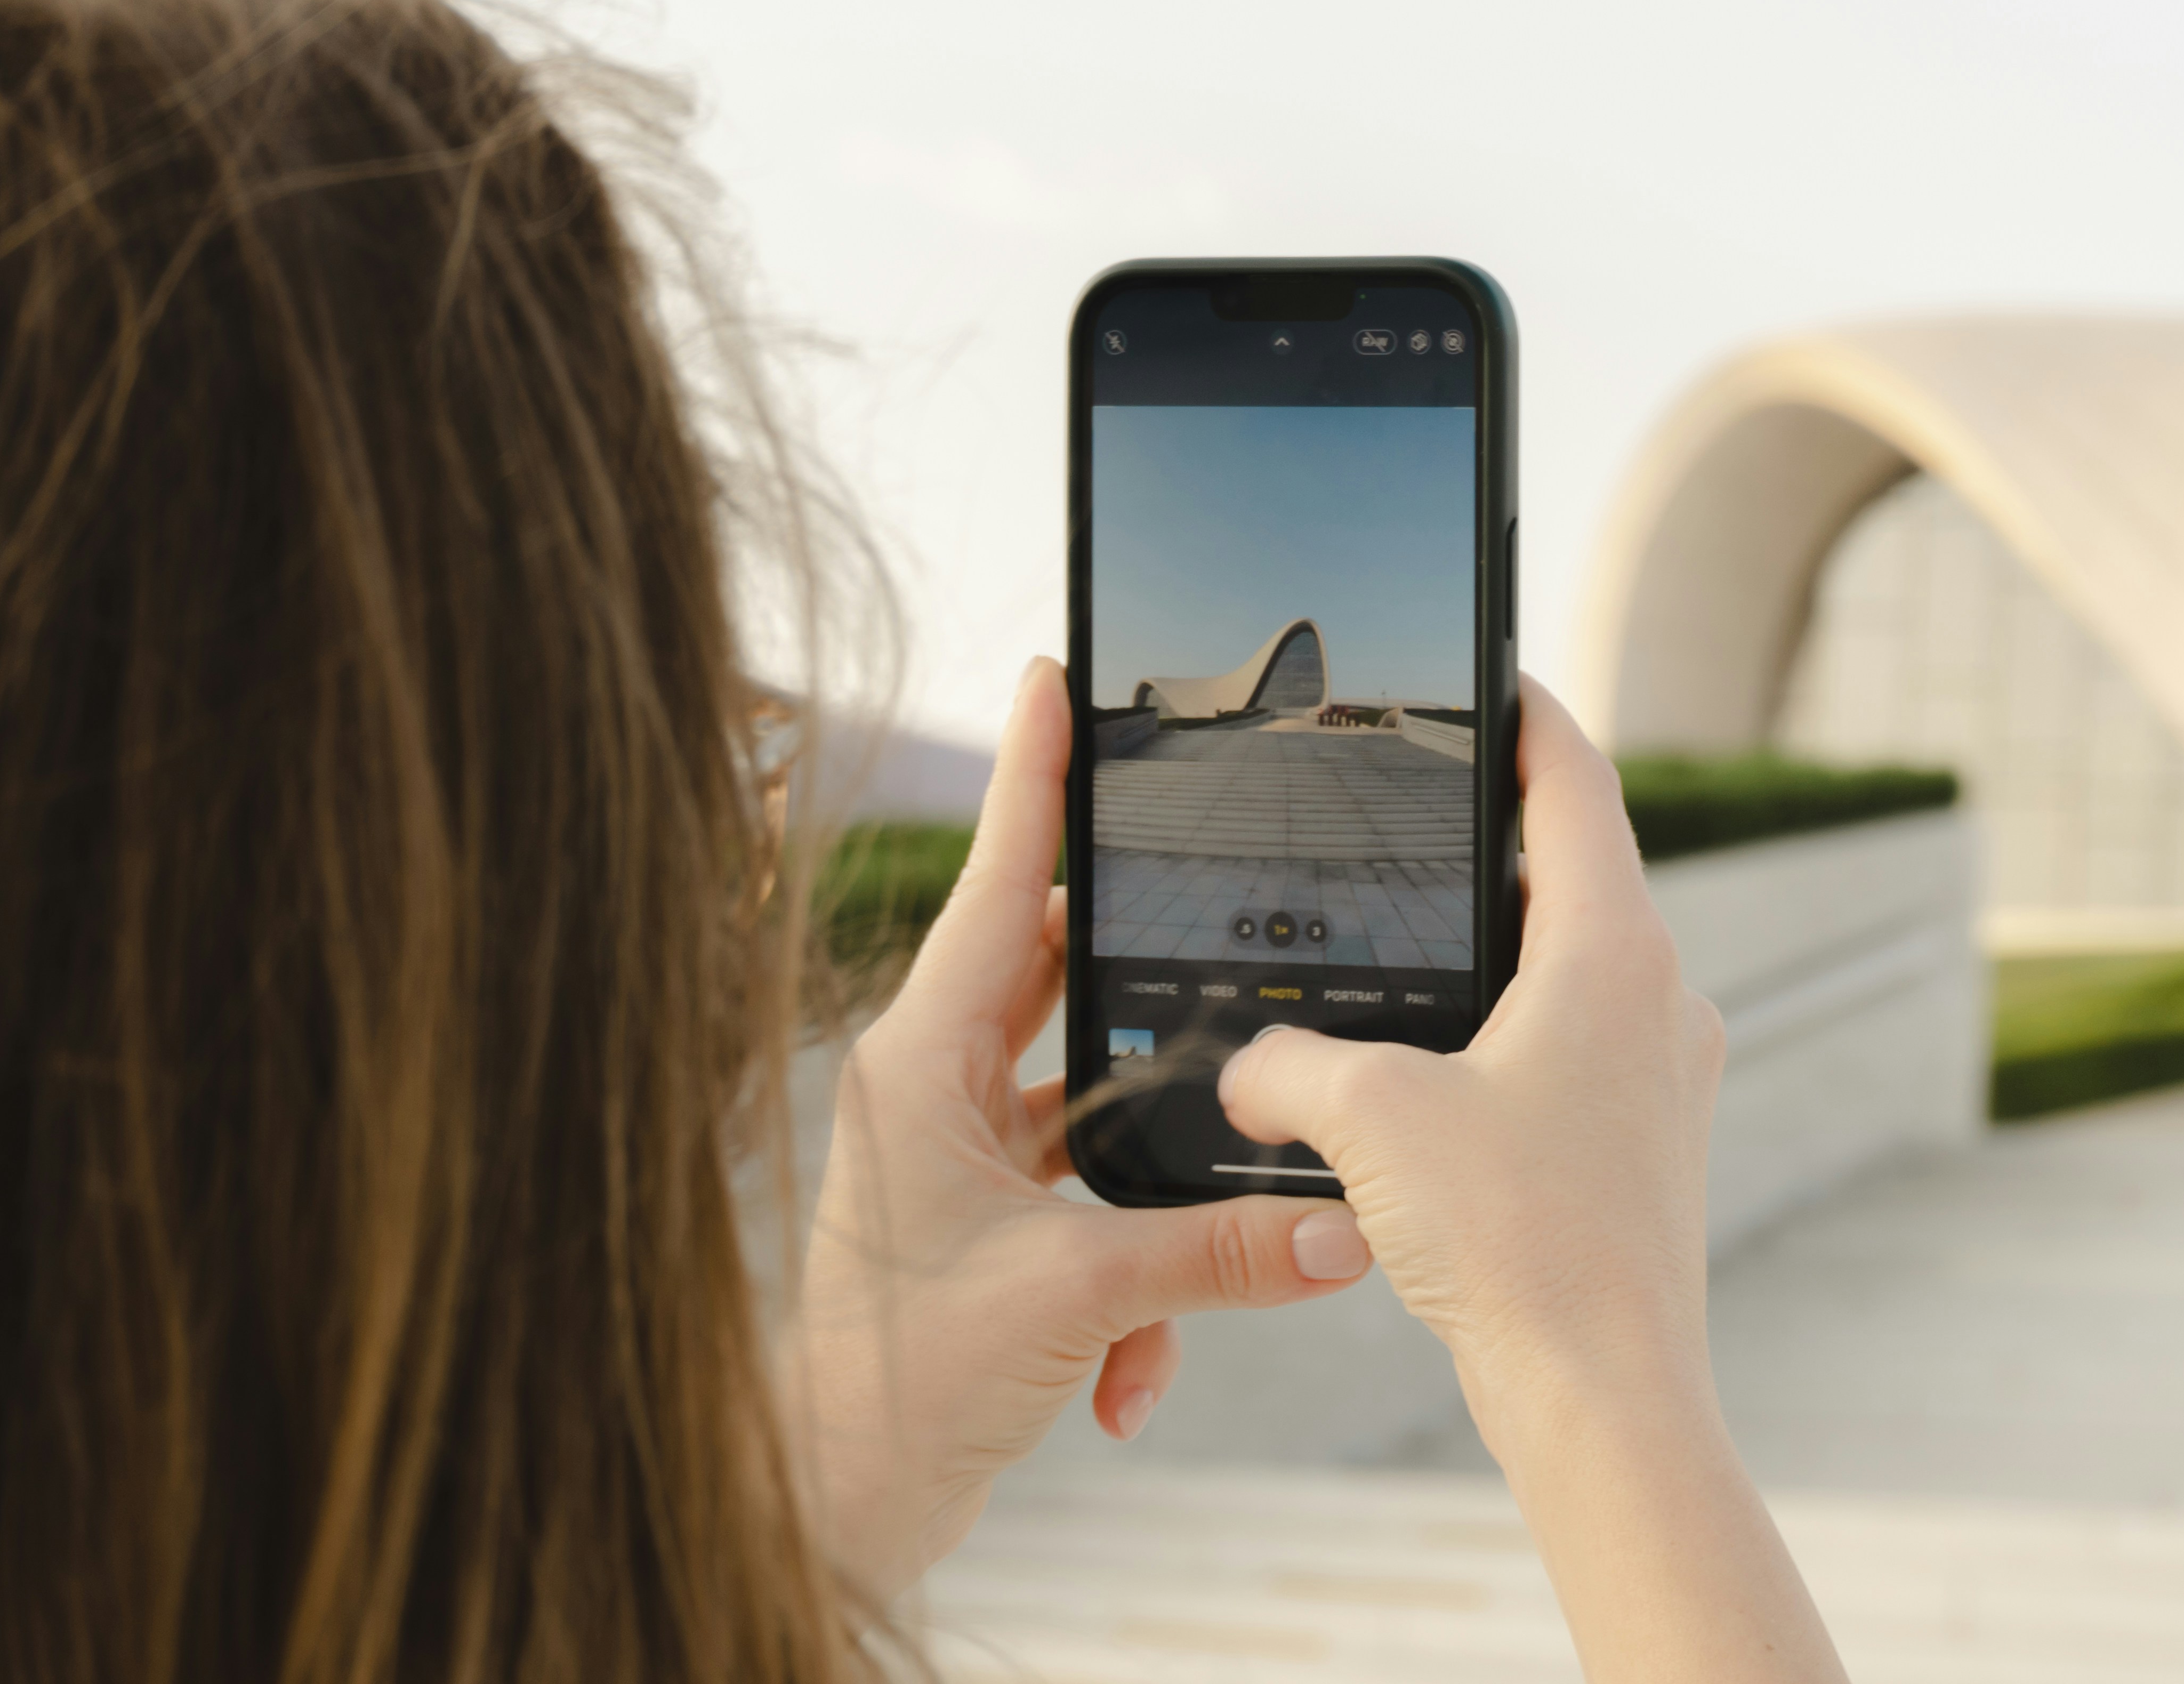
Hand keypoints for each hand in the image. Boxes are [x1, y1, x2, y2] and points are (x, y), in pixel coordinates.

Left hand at [789, 658, 1374, 1596]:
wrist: (844, 1505)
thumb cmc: (901, 1385)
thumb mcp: (1074, 1298)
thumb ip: (1215, 1255)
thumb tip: (1339, 1228)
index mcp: (922, 1061)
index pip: (993, 884)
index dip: (1033, 777)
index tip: (1058, 678)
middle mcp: (936, 1089)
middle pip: (1059, 976)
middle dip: (1143, 980)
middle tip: (1210, 911)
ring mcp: (962, 1155)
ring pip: (1092, 1108)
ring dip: (1151, 1186)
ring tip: (1167, 1276)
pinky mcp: (992, 1221)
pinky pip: (1090, 1203)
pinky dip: (1133, 1278)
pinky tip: (1132, 1369)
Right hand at [1215, 677, 1845, 1680]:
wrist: (1604, 1399)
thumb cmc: (1515, 1242)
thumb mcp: (1368, 1121)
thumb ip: (1287, 1067)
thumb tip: (1243, 1066)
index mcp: (1613, 949)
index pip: (1576, 780)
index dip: (1526, 713)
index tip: (1488, 674)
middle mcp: (1659, 998)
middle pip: (1579, 871)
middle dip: (1495, 841)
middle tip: (1418, 812)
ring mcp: (1661, 1078)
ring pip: (1575, 972)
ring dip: (1499, 952)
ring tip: (1409, 952)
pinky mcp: (1643, 1148)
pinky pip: (1572, 1054)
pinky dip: (1507, 1038)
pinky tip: (1432, 1081)